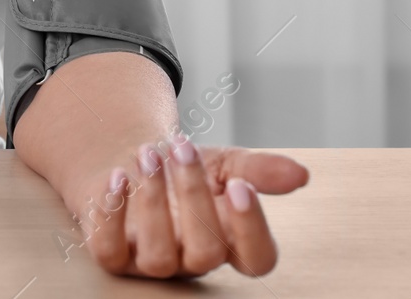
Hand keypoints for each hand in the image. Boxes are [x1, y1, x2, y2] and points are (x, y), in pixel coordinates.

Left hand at [75, 134, 307, 278]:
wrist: (130, 161)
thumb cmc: (183, 169)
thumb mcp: (222, 163)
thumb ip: (259, 170)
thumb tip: (301, 175)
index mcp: (230, 242)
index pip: (257, 259)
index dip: (252, 229)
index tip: (239, 184)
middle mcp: (193, 259)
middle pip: (207, 252)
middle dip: (193, 196)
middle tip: (181, 148)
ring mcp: (152, 263)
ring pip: (160, 257)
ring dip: (153, 201)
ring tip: (147, 155)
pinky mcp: (114, 256)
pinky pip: (109, 251)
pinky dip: (112, 214)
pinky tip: (116, 177)